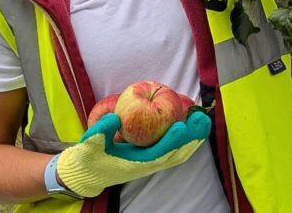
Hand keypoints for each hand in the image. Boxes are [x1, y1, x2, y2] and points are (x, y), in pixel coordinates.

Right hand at [55, 112, 211, 198]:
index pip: (157, 154)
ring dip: (192, 138)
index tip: (181, 126)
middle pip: (174, 153)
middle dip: (190, 138)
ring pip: (177, 152)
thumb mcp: (89, 145)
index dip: (171, 142)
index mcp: (133, 164)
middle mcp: (146, 165)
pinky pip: (173, 149)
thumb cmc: (88, 159)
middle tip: (201, 118)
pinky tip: (192, 125)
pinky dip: (185, 138)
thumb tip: (114, 118)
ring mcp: (151, 162)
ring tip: (204, 120)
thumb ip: (99, 132)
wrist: (88, 172)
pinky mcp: (152, 157)